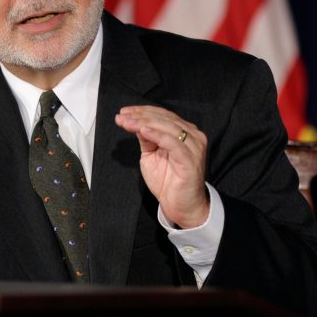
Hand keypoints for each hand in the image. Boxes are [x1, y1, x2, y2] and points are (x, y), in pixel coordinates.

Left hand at [114, 105, 208, 227]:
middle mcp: (192, 136)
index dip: (142, 111)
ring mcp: (193, 147)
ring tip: (127, 123)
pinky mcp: (190, 159)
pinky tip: (143, 130)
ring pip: (167, 127)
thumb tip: (135, 123)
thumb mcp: (151, 155)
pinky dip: (157, 135)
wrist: (180, 206)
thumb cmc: (168, 182)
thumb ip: (146, 139)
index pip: (163, 115)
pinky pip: (172, 143)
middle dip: (140, 116)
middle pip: (164, 118)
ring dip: (144, 123)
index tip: (123, 112)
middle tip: (122, 117)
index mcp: (185, 132)